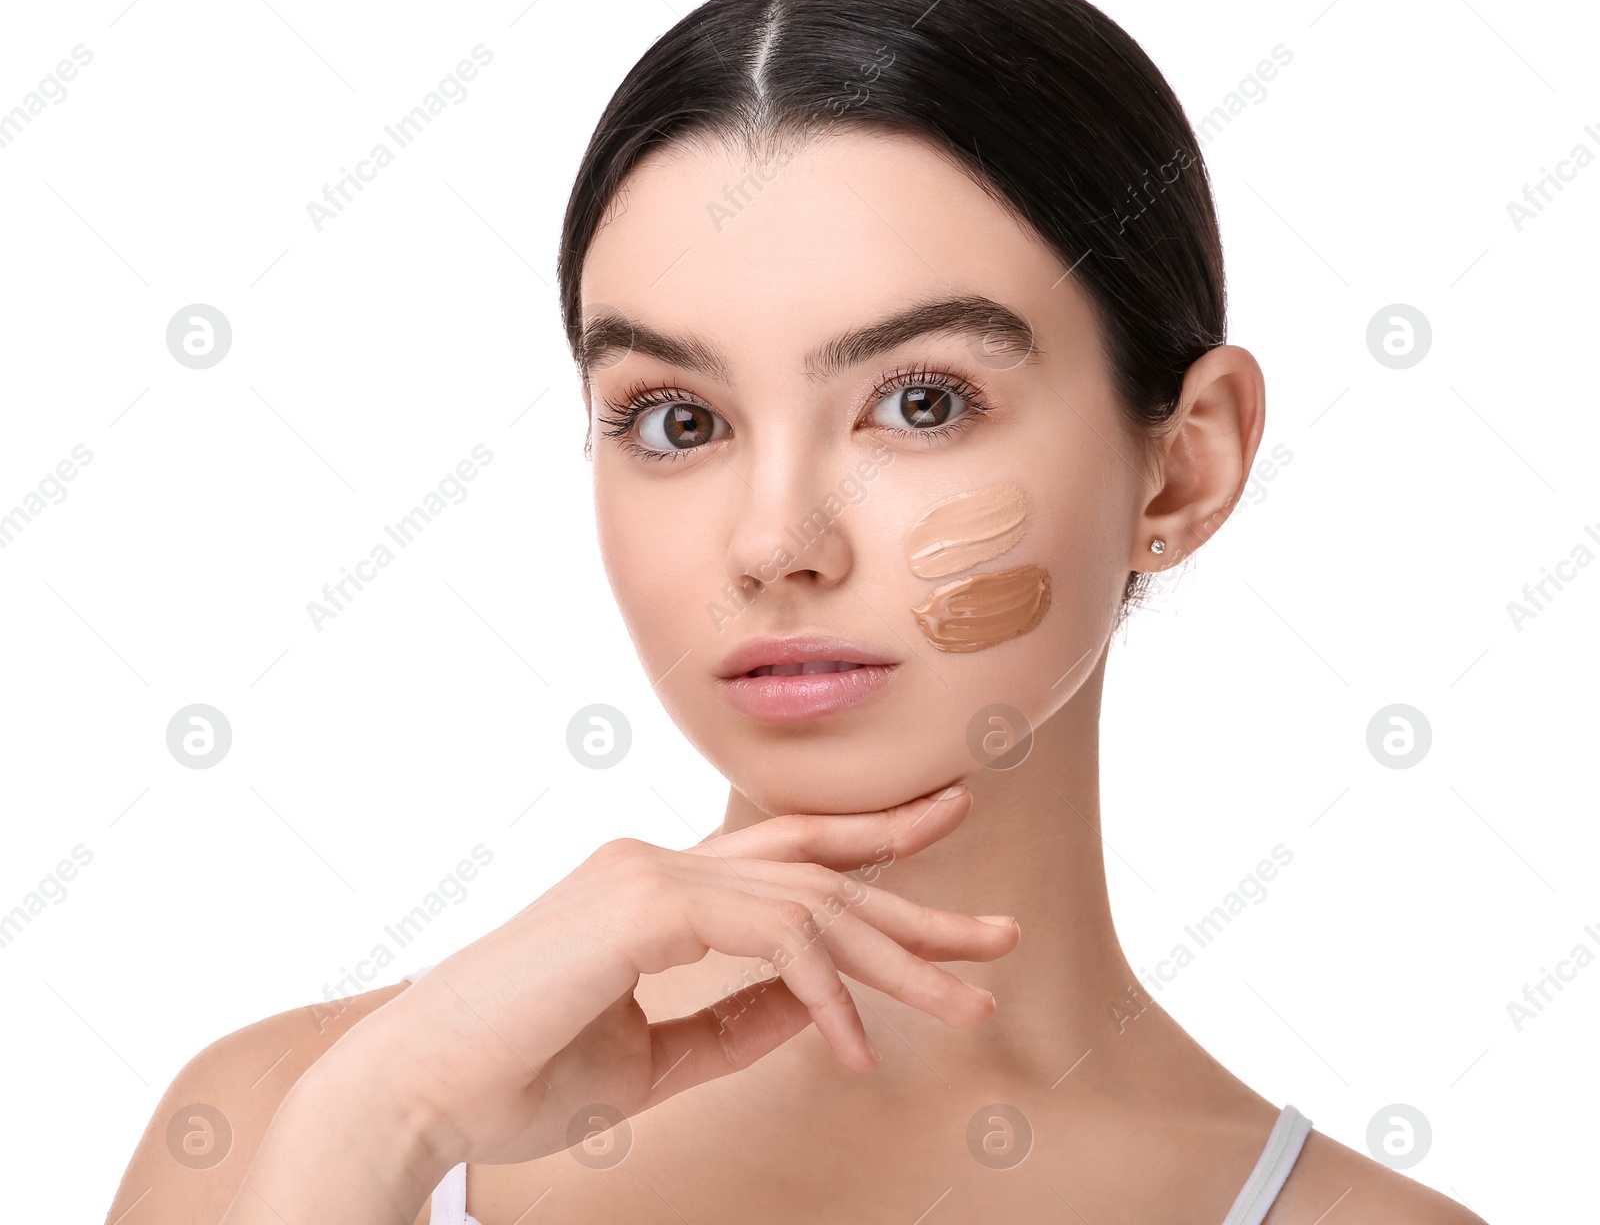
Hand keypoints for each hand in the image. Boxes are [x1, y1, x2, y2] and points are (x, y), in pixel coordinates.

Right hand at [329, 783, 1014, 1168]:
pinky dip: (822, 990)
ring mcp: (649, 874)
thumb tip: (818, 1006)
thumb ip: (731, 1022)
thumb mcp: (652, 1058)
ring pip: (809, 902)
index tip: (941, 834)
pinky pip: (769, 936)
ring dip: (897, 957)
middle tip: (999, 933)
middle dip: (916, 899)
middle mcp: (659, 862)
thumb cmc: (517, 1075)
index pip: (783, 853)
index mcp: (657, 886)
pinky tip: (855, 1047)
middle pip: (817, 870)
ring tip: (968, 1003)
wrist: (415, 1092)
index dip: (868, 845)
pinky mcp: (640, 905)